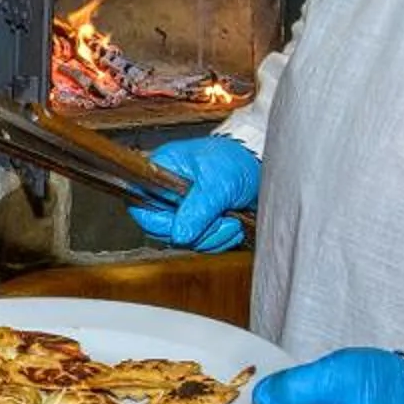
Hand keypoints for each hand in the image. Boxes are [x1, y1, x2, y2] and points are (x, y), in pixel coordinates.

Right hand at [127, 136, 259, 252]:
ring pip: (186, 240)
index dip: (162, 222)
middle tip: (219, 218)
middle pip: (165, 230)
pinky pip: (202, 243)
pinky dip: (220, 239)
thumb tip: (179, 236)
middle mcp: (168, 192)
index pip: (143, 207)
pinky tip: (233, 224)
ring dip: (213, 237)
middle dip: (198, 232)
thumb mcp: (216, 184)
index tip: (186, 224)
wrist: (260, 165)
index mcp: (161, 172)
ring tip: (231, 219)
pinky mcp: (199, 221)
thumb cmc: (235, 160)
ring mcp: (184, 208)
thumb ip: (196, 211)